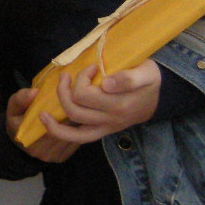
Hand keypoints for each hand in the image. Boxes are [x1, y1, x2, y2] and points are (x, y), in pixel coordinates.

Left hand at [7, 61, 162, 157]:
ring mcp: (105, 128)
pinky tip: (46, 121)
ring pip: (72, 131)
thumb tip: (106, 84)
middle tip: (67, 76)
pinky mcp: (101, 132)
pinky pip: (78, 138)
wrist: (159, 96)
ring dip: (55, 118)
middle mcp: (110, 120)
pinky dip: (60, 132)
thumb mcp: (146, 73)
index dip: (82, 77)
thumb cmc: (149, 79)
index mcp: (119, 105)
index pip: (85, 94)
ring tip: (44, 109)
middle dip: (64, 91)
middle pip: (74, 110)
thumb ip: (129, 79)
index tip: (92, 66)